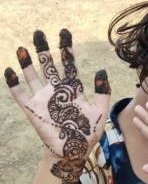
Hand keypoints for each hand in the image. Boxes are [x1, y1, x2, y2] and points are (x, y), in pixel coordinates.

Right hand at [4, 29, 110, 163]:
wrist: (73, 152)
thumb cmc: (88, 133)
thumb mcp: (99, 111)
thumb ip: (102, 92)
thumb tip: (101, 70)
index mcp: (72, 88)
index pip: (68, 63)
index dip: (66, 48)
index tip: (64, 32)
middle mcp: (56, 90)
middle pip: (48, 64)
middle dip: (43, 49)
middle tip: (39, 32)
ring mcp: (43, 98)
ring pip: (32, 76)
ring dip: (27, 62)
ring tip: (22, 48)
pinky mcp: (33, 109)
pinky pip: (20, 94)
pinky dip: (14, 83)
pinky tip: (10, 71)